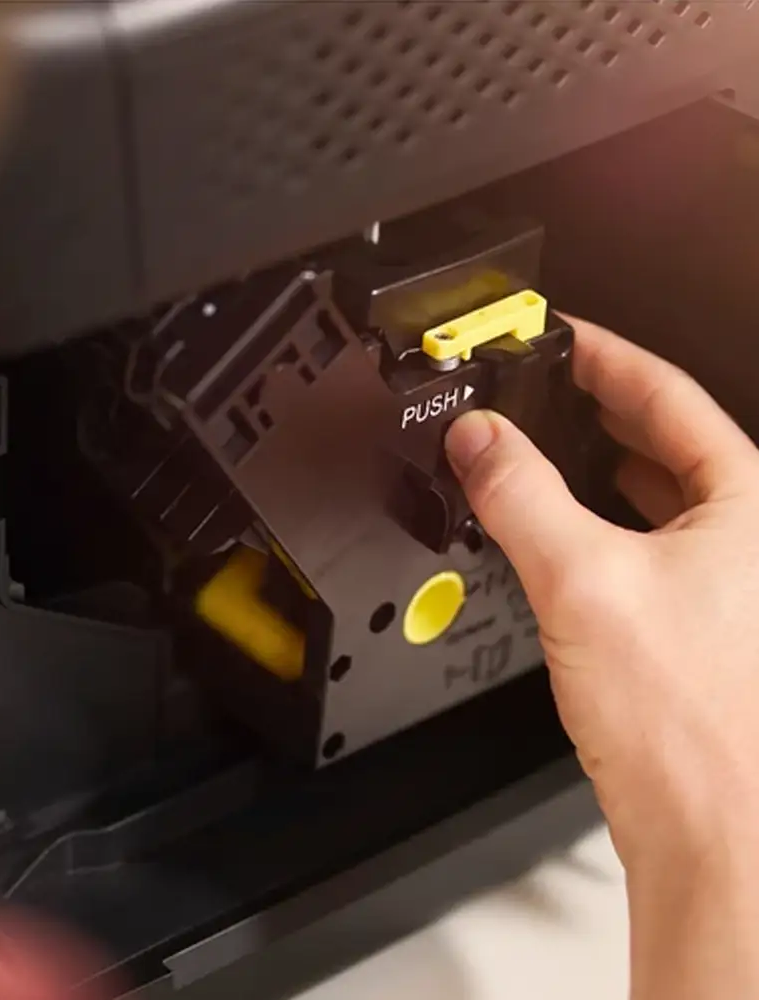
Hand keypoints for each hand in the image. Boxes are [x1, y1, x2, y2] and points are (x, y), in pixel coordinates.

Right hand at [445, 318, 758, 999]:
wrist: (713, 830)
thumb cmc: (690, 723)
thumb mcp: (583, 579)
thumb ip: (520, 495)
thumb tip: (479, 440)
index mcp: (744, 502)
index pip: (666, 393)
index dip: (603, 355)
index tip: (558, 334)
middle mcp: (744, 538)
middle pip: (663, 439)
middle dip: (597, 406)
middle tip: (541, 382)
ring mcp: (724, 581)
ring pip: (653, 493)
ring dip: (596, 464)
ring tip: (544, 443)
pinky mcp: (693, 622)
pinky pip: (641, 542)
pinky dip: (598, 521)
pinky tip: (561, 529)